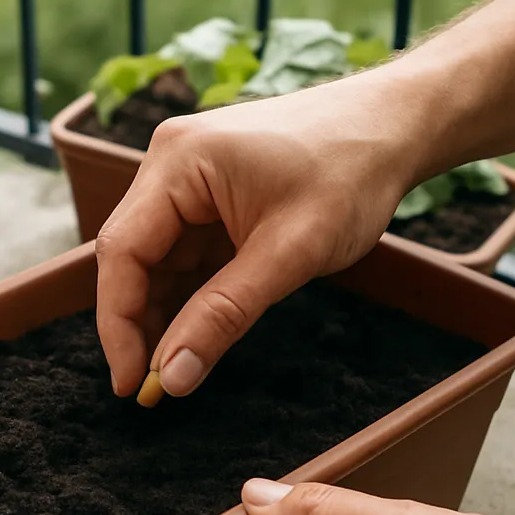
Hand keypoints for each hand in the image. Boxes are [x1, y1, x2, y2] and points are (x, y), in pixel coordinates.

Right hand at [94, 70, 425, 397]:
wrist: (395, 126)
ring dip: (163, 315)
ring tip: (175, 369)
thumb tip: (172, 377)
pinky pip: (184, 255)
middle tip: (151, 388)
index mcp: (178, 162)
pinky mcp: (209, 198)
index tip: (130, 384)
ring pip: (155, 263)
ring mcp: (187, 181)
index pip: (122, 253)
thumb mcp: (290, 253)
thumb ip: (223, 316)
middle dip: (138, 324)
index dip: (118, 324)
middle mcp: (170, 165)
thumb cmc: (351, 172)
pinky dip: (189, 297)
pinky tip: (196, 334)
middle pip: (131, 258)